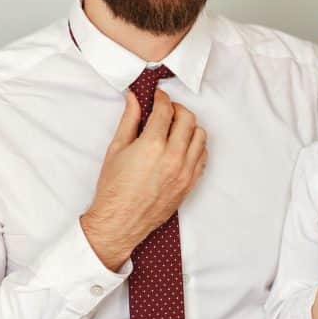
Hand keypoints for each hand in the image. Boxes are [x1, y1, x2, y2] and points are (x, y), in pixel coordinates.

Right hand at [81, 88, 206, 269]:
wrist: (120, 221)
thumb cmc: (114, 188)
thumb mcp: (116, 149)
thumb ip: (129, 120)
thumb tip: (134, 99)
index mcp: (152, 145)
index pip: (165, 110)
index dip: (161, 98)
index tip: (158, 97)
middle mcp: (173, 157)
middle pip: (188, 119)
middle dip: (177, 109)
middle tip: (166, 111)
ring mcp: (185, 171)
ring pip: (200, 136)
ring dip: (189, 127)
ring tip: (175, 129)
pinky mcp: (191, 183)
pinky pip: (203, 156)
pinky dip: (196, 146)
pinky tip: (183, 146)